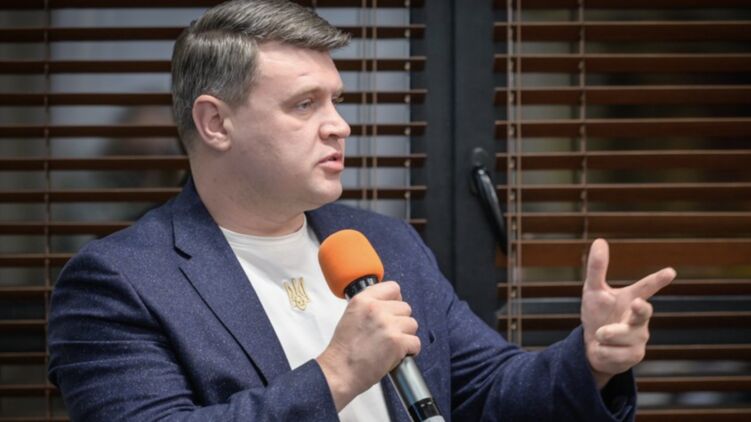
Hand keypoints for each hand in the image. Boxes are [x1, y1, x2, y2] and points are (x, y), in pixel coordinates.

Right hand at [316, 281, 418, 410]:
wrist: (339, 372)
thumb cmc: (343, 350)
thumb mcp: (350, 316)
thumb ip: (369, 306)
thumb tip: (389, 305)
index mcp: (363, 300)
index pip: (393, 288)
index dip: (395, 300)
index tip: (393, 310)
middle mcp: (376, 309)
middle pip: (405, 307)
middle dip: (400, 321)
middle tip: (388, 334)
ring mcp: (388, 325)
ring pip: (412, 324)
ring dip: (405, 335)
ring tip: (391, 345)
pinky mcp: (397, 342)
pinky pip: (415, 342)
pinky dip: (410, 351)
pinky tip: (397, 355)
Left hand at [581, 239, 675, 388]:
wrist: (592, 347)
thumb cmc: (597, 315)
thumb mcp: (593, 292)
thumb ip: (597, 268)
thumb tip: (600, 240)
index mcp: (631, 299)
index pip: (645, 288)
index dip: (657, 280)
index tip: (670, 271)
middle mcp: (639, 318)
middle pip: (643, 313)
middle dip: (641, 309)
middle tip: (637, 303)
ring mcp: (640, 338)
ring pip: (618, 334)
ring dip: (604, 334)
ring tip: (600, 334)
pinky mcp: (635, 356)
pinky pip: (610, 351)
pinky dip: (601, 349)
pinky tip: (603, 349)